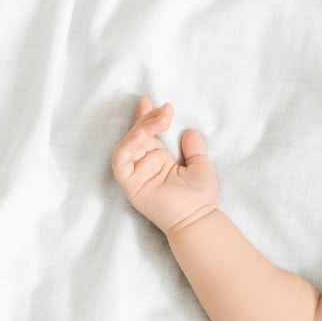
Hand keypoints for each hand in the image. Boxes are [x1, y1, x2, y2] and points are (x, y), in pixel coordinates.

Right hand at [111, 97, 222, 233]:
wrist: (199, 218)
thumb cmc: (201, 198)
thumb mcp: (201, 166)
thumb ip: (194, 149)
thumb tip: (190, 132)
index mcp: (158, 161)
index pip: (147, 134)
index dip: (146, 117)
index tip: (150, 101)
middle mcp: (144, 166)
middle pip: (137, 135)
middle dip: (149, 119)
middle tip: (166, 110)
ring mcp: (136, 175)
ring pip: (127, 145)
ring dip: (141, 128)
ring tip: (160, 120)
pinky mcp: (130, 185)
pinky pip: (120, 162)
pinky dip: (128, 146)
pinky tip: (142, 135)